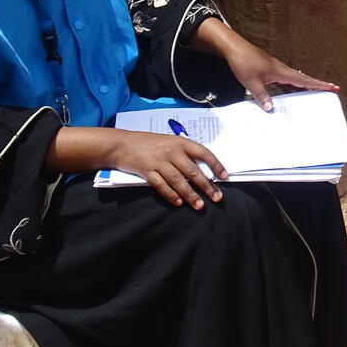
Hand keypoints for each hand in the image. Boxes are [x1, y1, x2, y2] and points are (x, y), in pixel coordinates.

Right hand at [106, 129, 227, 209]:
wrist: (121, 144)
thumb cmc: (147, 143)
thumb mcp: (168, 141)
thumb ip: (183, 152)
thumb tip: (201, 169)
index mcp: (180, 142)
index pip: (203, 153)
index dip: (215, 165)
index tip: (224, 176)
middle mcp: (171, 151)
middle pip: (193, 171)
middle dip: (207, 186)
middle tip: (216, 198)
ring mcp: (159, 161)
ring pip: (179, 181)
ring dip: (190, 194)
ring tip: (199, 205)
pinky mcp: (147, 171)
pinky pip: (161, 186)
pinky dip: (171, 195)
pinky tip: (179, 203)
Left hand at [191, 19, 337, 110]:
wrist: (234, 48)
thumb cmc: (243, 62)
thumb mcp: (251, 81)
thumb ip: (262, 95)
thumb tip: (271, 109)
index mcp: (281, 72)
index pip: (304, 80)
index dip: (318, 85)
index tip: (332, 87)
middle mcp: (282, 70)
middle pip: (303, 80)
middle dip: (317, 86)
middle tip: (331, 91)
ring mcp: (276, 71)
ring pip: (294, 82)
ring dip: (304, 89)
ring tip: (314, 97)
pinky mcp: (270, 72)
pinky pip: (285, 82)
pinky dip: (291, 89)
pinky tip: (291, 96)